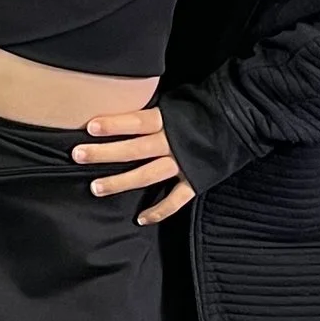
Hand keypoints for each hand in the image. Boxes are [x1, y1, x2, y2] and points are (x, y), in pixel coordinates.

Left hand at [73, 106, 196, 224]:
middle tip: (78, 155)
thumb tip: (124, 110)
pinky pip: (176, 199)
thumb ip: (154, 110)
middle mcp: (173, 142)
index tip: (90, 127)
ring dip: (120, 183)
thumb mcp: (178, 101)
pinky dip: (159, 211)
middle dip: (105, 153)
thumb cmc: (203, 107)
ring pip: (148, 176)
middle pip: (134, 149)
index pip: (137, 121)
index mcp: (169, 119)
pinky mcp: (196, 180)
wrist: (241, 119)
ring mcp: (184, 163)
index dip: (114, 124)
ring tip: (95, 188)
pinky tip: (140, 219)